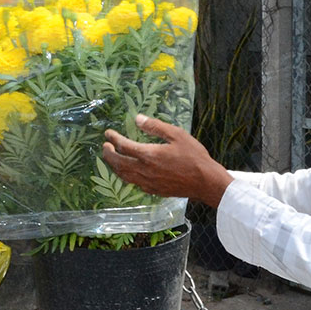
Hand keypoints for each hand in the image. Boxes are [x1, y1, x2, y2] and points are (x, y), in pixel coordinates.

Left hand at [101, 114, 233, 207]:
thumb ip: (155, 126)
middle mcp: (144, 170)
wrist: (205, 182)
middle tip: (105, 146)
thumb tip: (138, 118)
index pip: (123, 146)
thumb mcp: (177, 135)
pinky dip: (125, 176)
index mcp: (149, 155)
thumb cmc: (194, 157)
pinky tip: (127, 172)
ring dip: (114, 166)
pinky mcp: (153, 191)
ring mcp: (147, 183)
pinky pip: (133, 183)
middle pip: (118, 162)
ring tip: (111, 158)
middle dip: (108, 154)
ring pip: (123, 175)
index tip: (108, 133)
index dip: (113, 138)